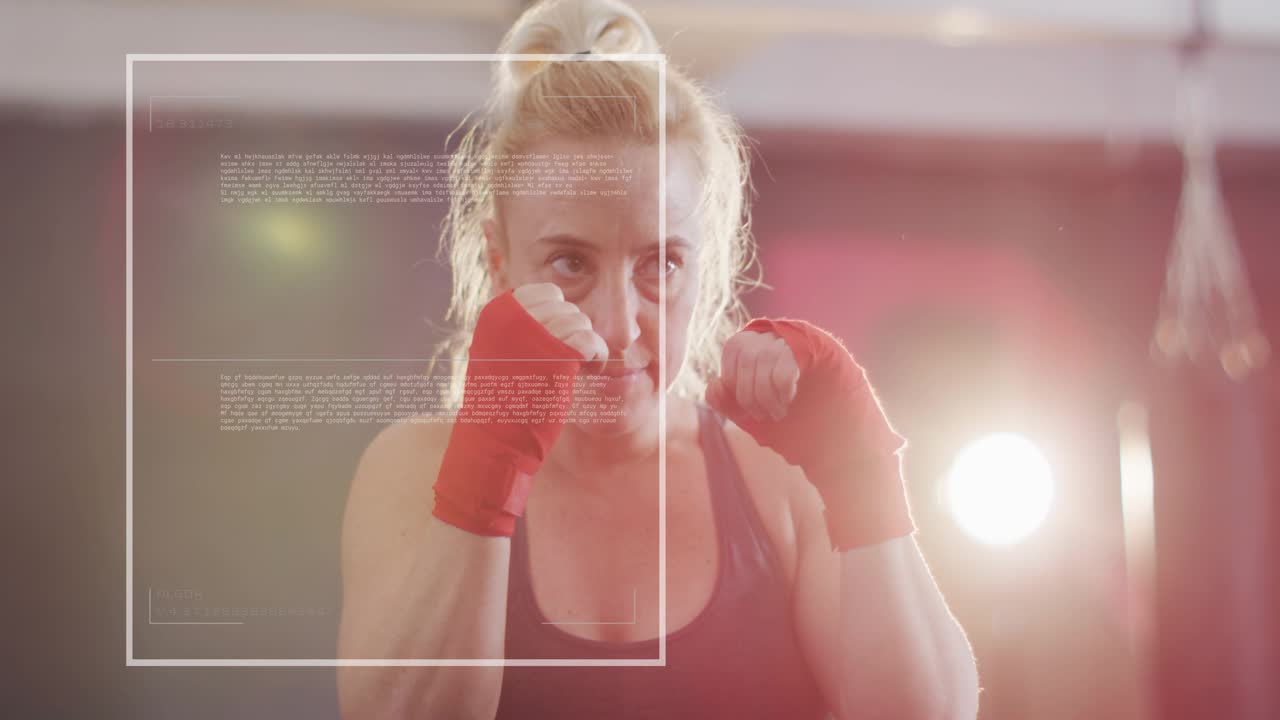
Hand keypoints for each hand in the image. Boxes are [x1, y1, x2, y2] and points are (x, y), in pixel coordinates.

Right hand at [431, 286, 598, 536]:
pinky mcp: (558, 357)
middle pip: (566, 307)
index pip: (543, 292)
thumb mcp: (498, 352)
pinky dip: (599, 354)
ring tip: (580, 366)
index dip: (558, 313)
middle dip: (575, 330)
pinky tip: (590, 369)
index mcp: (497, 315)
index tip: (557, 339)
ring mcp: (536, 336)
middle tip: (571, 358)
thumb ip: (520, 327)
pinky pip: (592, 339)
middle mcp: (514, 319)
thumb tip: (556, 311)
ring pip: (581, 321)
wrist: (495, 439)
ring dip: (587, 343)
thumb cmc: (500, 401)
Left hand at [706, 318, 914, 550]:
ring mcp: (809, 340)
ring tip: (778, 413)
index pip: (735, 346)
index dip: (733, 378)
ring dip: (763, 390)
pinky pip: (786, 357)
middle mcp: (789, 336)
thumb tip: (714, 384)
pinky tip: (789, 400)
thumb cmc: (801, 433)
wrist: (842, 453)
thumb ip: (730, 402)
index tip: (748, 408)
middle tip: (764, 415)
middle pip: (744, 346)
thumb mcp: (755, 418)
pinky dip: (780, 384)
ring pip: (763, 351)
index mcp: (771, 349)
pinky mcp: (826, 350)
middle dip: (747, 388)